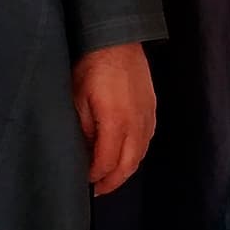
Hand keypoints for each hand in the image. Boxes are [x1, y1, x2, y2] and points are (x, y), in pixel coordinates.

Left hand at [73, 42, 155, 195]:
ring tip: (110, 177)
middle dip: (112, 182)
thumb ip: (83, 130)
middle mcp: (136, 124)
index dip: (95, 176)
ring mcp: (148, 116)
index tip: (84, 181)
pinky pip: (147, 141)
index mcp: (115, 122)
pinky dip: (136, 154)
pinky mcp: (152, 109)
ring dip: (125, 170)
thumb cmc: (91, 66)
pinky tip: (125, 156)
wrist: (117, 40)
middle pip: (128, 165)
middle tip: (97, 190)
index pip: (107, 163)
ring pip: (140, 155)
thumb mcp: (77, 99)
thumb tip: (84, 153)